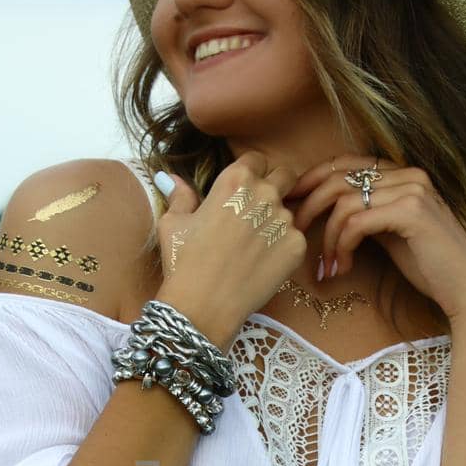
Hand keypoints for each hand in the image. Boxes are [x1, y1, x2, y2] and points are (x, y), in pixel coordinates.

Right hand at [155, 153, 305, 343]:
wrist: (203, 306)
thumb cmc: (183, 262)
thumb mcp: (173, 223)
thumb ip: (180, 195)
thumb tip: (169, 178)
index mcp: (235, 179)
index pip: (256, 159)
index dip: (252, 171)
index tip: (245, 188)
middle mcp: (265, 193)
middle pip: (285, 175)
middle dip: (276, 186)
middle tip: (259, 210)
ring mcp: (285, 220)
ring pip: (290, 210)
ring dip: (277, 221)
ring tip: (254, 246)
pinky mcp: (297, 247)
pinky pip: (296, 239)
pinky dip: (283, 248)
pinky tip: (262, 264)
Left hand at [286, 154, 465, 322]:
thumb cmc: (430, 266)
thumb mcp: (390, 234)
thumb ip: (366, 215)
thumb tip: (327, 212)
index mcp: (403, 174)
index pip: (346, 162)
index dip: (312, 178)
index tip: (290, 202)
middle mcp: (408, 174)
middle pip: (338, 177)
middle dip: (308, 205)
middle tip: (294, 233)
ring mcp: (412, 189)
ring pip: (344, 202)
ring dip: (326, 237)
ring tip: (327, 266)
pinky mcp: (410, 211)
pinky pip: (356, 221)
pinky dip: (341, 246)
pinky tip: (342, 268)